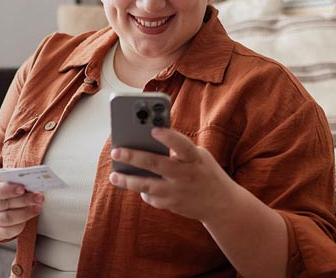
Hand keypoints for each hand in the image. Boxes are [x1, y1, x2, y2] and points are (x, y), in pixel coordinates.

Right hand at [0, 174, 43, 240]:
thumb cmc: (3, 184)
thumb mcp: (6, 176)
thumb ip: (17, 178)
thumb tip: (34, 183)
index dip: (8, 190)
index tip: (22, 188)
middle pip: (3, 204)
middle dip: (24, 200)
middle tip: (39, 197)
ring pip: (7, 219)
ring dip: (25, 213)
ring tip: (38, 207)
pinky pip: (7, 231)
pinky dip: (21, 225)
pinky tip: (30, 216)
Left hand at [109, 127, 244, 221]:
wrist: (222, 204)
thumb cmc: (203, 172)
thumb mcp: (198, 157)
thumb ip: (178, 149)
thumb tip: (145, 141)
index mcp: (195, 159)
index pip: (182, 146)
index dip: (168, 138)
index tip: (153, 130)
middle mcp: (186, 175)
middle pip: (156, 165)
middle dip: (134, 157)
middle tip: (116, 152)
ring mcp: (178, 192)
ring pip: (147, 186)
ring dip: (127, 180)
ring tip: (114, 175)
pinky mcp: (171, 205)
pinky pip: (150, 196)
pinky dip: (142, 189)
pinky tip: (134, 183)